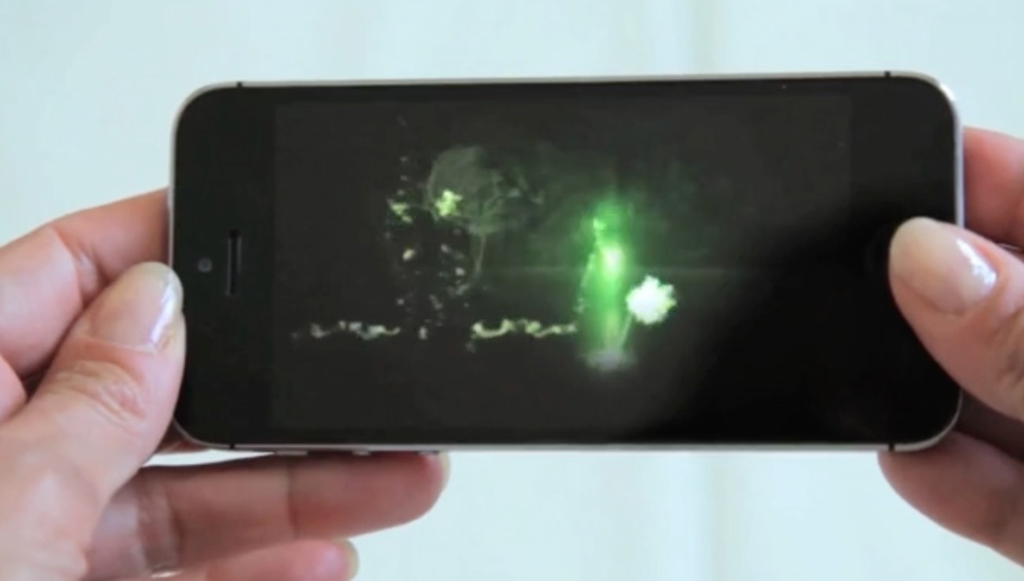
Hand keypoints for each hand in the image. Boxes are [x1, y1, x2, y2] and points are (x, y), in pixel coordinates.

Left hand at [0, 191, 447, 580]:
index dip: (168, 244)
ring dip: (297, 488)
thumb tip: (159, 307)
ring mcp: (38, 534)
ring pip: (187, 490)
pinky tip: (322, 559)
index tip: (262, 239)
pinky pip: (181, 568)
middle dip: (273, 394)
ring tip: (392, 477)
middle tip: (356, 385)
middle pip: (159, 392)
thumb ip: (83, 405)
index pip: (65, 272)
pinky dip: (256, 568)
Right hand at [881, 128, 1023, 564]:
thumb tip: (932, 259)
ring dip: (918, 392)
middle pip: (991, 298)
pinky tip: (911, 461)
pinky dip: (944, 478)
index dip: (971, 175)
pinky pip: (988, 486)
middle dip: (920, 294)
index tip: (884, 162)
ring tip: (865, 379)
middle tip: (858, 288)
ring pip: (979, 391)